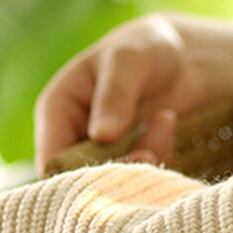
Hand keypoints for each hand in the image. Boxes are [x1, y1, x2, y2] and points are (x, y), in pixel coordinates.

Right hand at [33, 13, 227, 174]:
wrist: (181, 58)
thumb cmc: (145, 49)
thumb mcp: (129, 60)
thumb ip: (115, 94)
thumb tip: (102, 135)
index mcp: (56, 112)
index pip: (51, 162)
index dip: (80, 175)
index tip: (121, 163)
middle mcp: (73, 138)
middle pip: (82, 181)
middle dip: (119, 170)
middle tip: (150, 152)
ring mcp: (102, 153)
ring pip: (114, 182)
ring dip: (144, 162)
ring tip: (164, 122)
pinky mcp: (129, 161)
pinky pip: (139, 177)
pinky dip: (158, 158)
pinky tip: (168, 126)